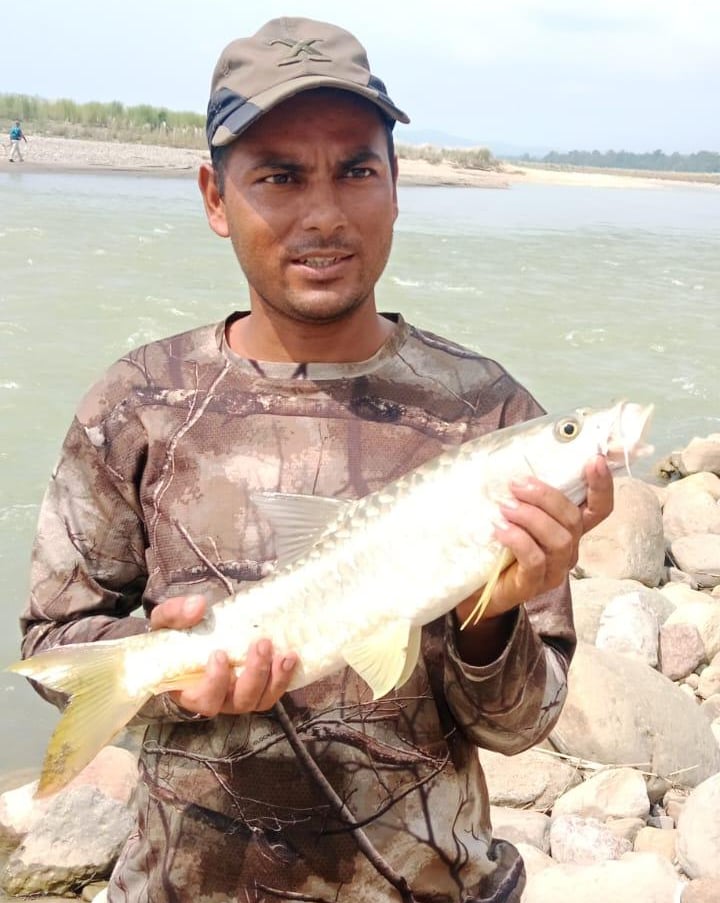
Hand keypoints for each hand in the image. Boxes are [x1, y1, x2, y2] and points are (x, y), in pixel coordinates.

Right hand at [149, 595, 297, 716]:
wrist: (192, 636)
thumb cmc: (175, 636)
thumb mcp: (166, 622)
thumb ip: (175, 613)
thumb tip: (198, 606)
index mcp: (191, 690)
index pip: (203, 701)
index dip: (213, 683)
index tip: (219, 654)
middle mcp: (219, 699)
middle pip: (239, 702)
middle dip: (254, 675)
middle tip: (260, 643)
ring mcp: (240, 695)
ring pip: (261, 700)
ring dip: (275, 679)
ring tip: (284, 654)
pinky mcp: (259, 687)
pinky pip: (274, 691)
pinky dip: (284, 677)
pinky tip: (291, 657)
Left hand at [456, 454, 613, 624]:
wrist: (476, 589)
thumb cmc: (497, 545)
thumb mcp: (513, 514)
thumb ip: (523, 495)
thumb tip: (515, 465)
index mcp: (568, 529)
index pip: (599, 508)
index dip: (602, 485)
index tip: (595, 460)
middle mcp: (568, 549)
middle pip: (573, 519)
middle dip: (546, 497)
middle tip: (516, 485)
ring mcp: (554, 570)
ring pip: (559, 539)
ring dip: (531, 517)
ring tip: (505, 507)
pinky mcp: (534, 584)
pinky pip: (536, 560)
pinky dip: (518, 539)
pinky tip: (499, 528)